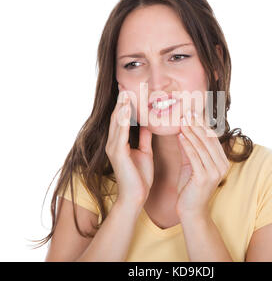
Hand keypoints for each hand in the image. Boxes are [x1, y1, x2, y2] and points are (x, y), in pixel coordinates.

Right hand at [105, 86, 153, 206]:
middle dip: (122, 101)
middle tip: (124, 84)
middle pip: (118, 116)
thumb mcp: (145, 152)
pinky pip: (121, 134)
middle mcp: (114, 142)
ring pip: (117, 122)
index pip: (123, 118)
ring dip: (122, 107)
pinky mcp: (117, 153)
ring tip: (125, 92)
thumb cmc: (140, 176)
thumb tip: (148, 124)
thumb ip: (144, 138)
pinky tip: (126, 110)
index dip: (125, 104)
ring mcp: (114, 147)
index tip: (129, 89)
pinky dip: (123, 121)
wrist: (136, 196)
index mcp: (120, 142)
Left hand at [175, 110, 229, 217]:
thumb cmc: (190, 187)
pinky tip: (180, 136)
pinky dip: (187, 145)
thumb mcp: (191, 165)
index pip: (212, 138)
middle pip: (208, 140)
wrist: (191, 210)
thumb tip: (182, 131)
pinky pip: (194, 157)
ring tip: (181, 121)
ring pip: (201, 146)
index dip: (201, 124)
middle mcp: (222, 165)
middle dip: (196, 125)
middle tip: (186, 112)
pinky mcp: (204, 178)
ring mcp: (215, 172)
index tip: (192, 113)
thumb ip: (190, 149)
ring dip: (190, 132)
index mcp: (222, 161)